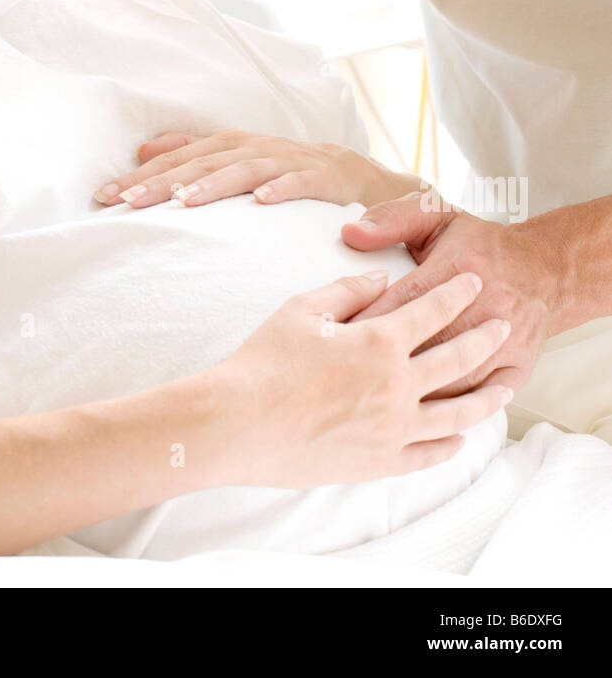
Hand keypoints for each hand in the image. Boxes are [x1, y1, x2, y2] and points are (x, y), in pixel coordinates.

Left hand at [93, 129, 420, 209]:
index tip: (106, 197)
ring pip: (252, 166)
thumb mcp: (256, 169)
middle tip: (125, 202)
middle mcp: (273, 148)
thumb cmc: (314, 184)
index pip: (189, 154)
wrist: (394, 194)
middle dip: (166, 178)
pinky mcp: (338, 179)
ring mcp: (305, 161)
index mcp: (250, 147)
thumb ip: (205, 159)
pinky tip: (262, 201)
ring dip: (217, 181)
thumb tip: (143, 151)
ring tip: (183, 201)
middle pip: (210, 158)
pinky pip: (309, 182)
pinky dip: (285, 188)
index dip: (148, 172)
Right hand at [215, 269, 512, 489]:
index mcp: (379, 342)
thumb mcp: (303, 308)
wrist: (237, 423)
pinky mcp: (379, 462)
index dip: (457, 292)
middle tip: (505, 324)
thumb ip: (348, 290)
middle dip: (487, 337)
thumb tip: (382, 279)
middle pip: (459, 358)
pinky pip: (429, 454)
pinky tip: (461, 437)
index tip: (475, 281)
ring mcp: (393, 429)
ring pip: (457, 413)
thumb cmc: (264, 361)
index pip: (433, 309)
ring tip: (505, 387)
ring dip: (486, 397)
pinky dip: (451, 445)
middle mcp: (397, 386)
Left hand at [340, 191, 560, 394]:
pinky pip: (479, 398)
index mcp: (458, 266)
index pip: (402, 302)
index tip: (335, 338)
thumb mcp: (435, 216)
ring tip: (372, 406)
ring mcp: (505, 341)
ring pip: (452, 380)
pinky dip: (450, 410)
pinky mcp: (518, 367)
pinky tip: (419, 418)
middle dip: (381, 365)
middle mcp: (485, 305)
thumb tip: (351, 234)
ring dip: (413, 396)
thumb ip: (391, 220)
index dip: (365, 323)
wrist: (544, 270)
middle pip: (425, 346)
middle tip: (343, 379)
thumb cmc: (479, 245)